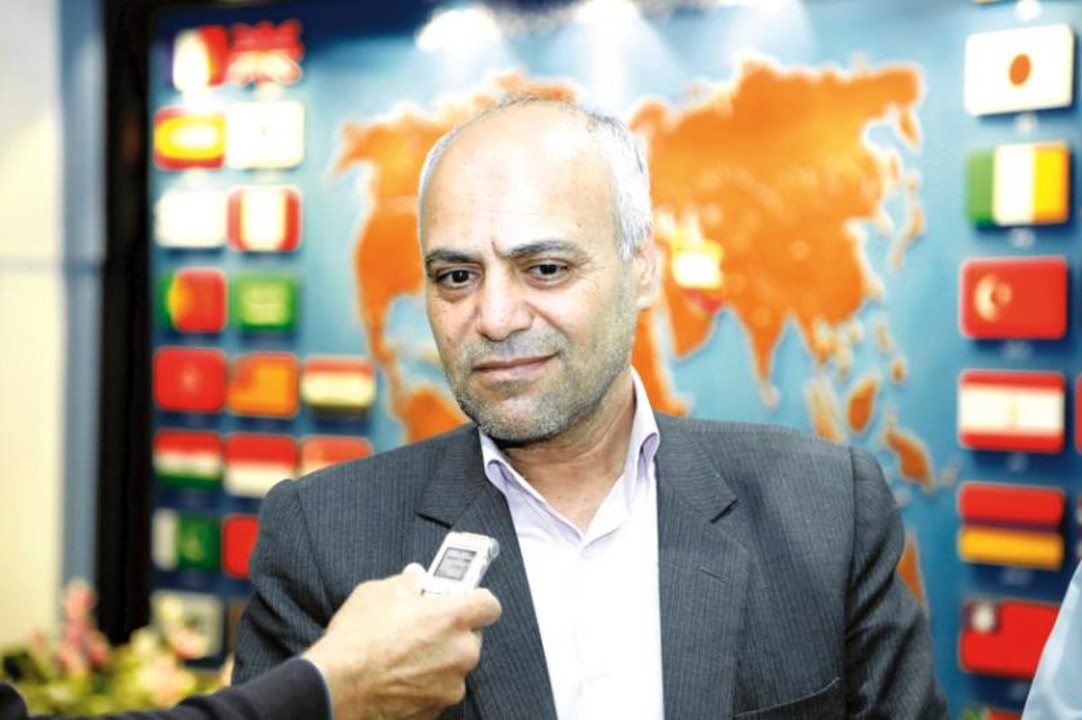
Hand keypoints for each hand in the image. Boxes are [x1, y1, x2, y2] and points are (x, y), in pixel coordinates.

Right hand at [302, 565, 501, 719]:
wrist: (335, 687)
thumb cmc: (358, 639)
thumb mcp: (379, 592)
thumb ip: (408, 582)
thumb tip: (416, 578)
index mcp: (454, 618)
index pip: (489, 605)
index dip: (475, 601)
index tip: (462, 600)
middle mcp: (461, 653)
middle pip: (470, 638)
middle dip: (451, 632)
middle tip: (422, 627)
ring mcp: (450, 685)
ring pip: (453, 666)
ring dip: (437, 660)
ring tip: (403, 655)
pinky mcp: (435, 709)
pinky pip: (437, 690)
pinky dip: (424, 684)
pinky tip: (398, 676)